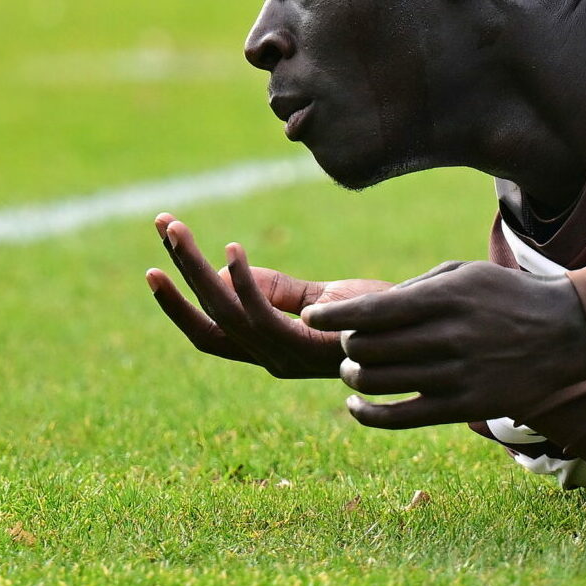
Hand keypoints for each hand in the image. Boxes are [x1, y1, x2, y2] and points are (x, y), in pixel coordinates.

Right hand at [144, 213, 390, 378]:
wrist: (428, 336)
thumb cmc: (379, 316)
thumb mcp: (320, 298)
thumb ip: (277, 289)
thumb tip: (229, 266)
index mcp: (269, 351)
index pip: (209, 331)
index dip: (178, 303)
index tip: (156, 264)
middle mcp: (271, 360)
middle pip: (207, 322)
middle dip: (178, 274)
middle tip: (162, 225)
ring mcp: (288, 359)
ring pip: (224, 315)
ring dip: (195, 268)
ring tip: (177, 227)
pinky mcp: (309, 348)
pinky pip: (261, 317)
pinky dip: (241, 282)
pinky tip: (232, 249)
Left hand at [302, 260, 585, 428]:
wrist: (567, 332)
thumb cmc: (507, 296)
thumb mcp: (463, 274)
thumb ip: (413, 290)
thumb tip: (363, 313)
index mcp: (447, 298)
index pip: (373, 311)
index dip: (335, 316)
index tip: (313, 318)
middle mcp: (450, 337)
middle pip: (370, 348)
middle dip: (349, 344)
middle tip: (349, 342)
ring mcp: (457, 375)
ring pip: (380, 382)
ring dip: (355, 376)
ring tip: (355, 368)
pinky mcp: (464, 407)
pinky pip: (401, 418)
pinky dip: (368, 414)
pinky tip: (356, 405)